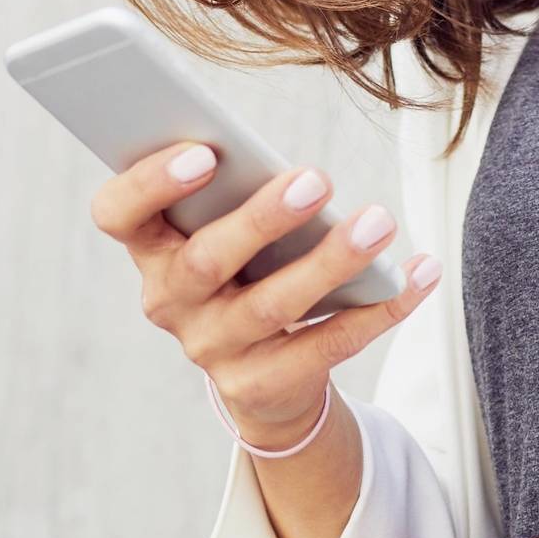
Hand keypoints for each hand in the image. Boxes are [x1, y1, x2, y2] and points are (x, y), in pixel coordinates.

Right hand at [88, 141, 443, 442]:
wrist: (261, 372)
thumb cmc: (244, 266)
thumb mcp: (224, 228)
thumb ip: (234, 192)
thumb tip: (291, 162)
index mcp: (150, 249)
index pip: (118, 214)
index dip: (151, 184)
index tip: (205, 153)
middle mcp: (171, 303)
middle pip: (207, 261)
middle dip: (262, 219)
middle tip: (316, 178)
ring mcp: (214, 350)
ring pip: (273, 307)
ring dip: (331, 261)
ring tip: (378, 221)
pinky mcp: (263, 384)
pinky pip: (329, 344)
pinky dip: (382, 307)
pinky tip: (420, 272)